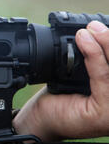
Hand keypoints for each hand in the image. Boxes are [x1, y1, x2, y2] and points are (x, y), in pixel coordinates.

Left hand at [13, 21, 108, 140]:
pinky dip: (95, 57)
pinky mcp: (105, 113)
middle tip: (95, 25)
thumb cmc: (62, 98)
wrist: (41, 119)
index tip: (105, 24)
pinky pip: (104, 79)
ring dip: (104, 44)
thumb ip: (96, 59)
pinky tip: (85, 42)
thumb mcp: (83, 75)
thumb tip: (97, 29)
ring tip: (88, 30)